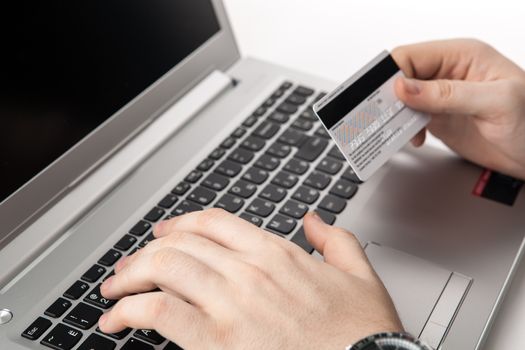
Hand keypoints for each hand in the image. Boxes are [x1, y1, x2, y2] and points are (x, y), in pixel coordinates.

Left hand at [98, 209, 401, 348]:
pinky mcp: (219, 340)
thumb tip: (314, 220)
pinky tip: (119, 320)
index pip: (212, 222)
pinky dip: (130, 311)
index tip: (164, 234)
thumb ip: (334, 238)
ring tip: (114, 290)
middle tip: (129, 266)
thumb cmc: (360, 331)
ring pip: (164, 268)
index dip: (180, 224)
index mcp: (276, 252)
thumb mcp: (357, 272)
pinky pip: (160, 311)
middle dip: (145, 252)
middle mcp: (249, 270)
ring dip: (129, 277)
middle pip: (179, 242)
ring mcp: (232, 302)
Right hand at [392, 39, 524, 179]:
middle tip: (388, 115)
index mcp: (462, 56)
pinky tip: (414, 137)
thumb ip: (448, 94)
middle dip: (390, 97)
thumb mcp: (495, 102)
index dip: (394, 75)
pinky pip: (408, 117)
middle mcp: (448, 73)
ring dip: (395, 115)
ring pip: (401, 99)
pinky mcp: (437, 118)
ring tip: (400, 128)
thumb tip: (406, 87)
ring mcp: (441, 97)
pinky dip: (403, 128)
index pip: (412, 56)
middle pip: (401, 77)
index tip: (388, 97)